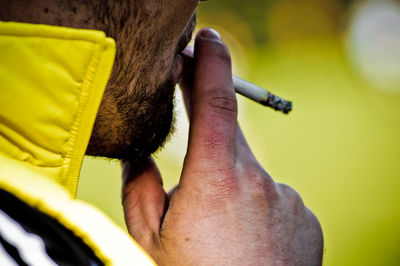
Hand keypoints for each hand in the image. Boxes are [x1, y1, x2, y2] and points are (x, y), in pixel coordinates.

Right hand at [121, 28, 322, 264]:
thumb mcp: (150, 237)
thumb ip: (141, 187)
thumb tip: (142, 157)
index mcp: (216, 178)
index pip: (214, 101)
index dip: (209, 63)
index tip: (205, 40)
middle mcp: (259, 181)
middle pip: (229, 145)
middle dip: (208, 158)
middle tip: (196, 197)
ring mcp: (287, 199)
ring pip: (250, 178)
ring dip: (231, 193)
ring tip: (222, 236)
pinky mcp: (305, 217)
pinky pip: (274, 200)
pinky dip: (256, 211)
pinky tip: (248, 244)